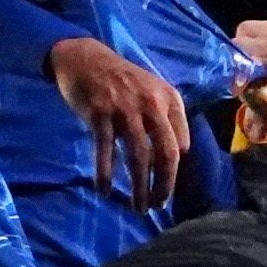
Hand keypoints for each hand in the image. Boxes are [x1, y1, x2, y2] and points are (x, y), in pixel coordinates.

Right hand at [46, 36, 187, 209]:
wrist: (85, 58)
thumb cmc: (121, 81)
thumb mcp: (152, 92)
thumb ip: (166, 119)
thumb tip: (176, 157)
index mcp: (169, 99)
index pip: (181, 143)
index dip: (174, 170)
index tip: (165, 187)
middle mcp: (151, 104)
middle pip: (165, 153)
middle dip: (164, 185)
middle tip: (158, 205)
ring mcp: (124, 108)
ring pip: (138, 156)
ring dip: (140, 187)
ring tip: (139, 207)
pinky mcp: (99, 113)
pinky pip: (105, 151)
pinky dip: (105, 174)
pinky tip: (104, 191)